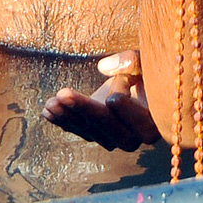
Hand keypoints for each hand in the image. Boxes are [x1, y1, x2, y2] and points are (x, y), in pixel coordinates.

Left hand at [41, 50, 161, 150]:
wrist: (143, 83)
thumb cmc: (150, 71)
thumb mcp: (148, 62)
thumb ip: (133, 62)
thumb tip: (103, 67)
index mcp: (155, 122)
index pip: (137, 118)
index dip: (125, 104)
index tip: (116, 88)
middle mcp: (135, 138)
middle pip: (108, 127)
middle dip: (84, 110)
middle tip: (63, 95)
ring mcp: (114, 140)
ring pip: (89, 131)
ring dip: (68, 116)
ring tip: (50, 103)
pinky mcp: (97, 136)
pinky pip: (79, 131)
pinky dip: (63, 121)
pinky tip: (47, 111)